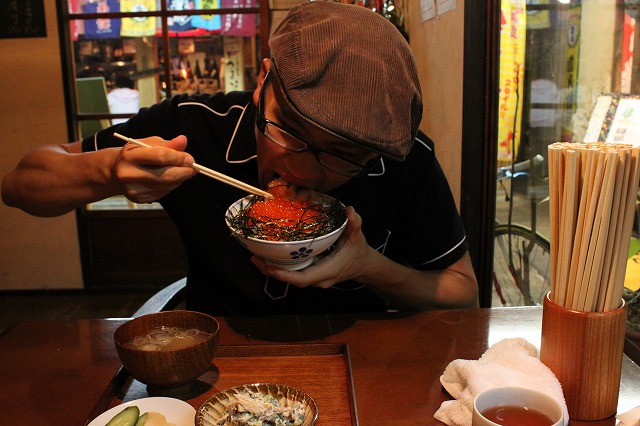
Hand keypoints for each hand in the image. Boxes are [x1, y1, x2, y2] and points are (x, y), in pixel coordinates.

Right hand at [112, 135, 197, 202]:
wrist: (115, 172)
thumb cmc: (136, 153)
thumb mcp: (147, 143)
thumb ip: (167, 143)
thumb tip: (184, 141)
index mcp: (130, 156)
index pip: (159, 157)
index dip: (178, 158)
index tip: (191, 159)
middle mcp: (129, 174)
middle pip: (165, 175)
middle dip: (183, 172)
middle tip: (194, 168)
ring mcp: (133, 189)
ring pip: (166, 185)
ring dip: (180, 178)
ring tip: (182, 170)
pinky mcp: (139, 199)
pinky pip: (163, 192)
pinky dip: (172, 185)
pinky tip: (170, 178)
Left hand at [251, 206, 372, 287]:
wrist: (363, 265)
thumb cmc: (358, 251)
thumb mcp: (357, 236)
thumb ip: (354, 223)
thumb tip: (349, 210)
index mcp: (327, 271)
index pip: (303, 279)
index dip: (285, 275)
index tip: (270, 267)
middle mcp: (318, 279)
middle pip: (291, 280)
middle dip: (272, 271)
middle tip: (255, 258)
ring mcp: (314, 279)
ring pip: (290, 278)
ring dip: (272, 270)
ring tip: (256, 257)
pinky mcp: (310, 275)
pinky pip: (293, 274)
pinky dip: (280, 267)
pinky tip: (268, 256)